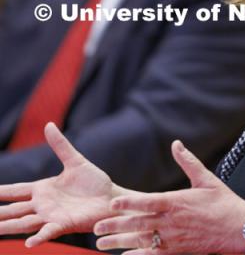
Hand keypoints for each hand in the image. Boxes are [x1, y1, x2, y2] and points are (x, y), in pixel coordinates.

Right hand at [0, 122, 116, 246]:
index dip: (0, 192)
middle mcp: (43, 205)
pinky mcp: (64, 224)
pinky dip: (39, 237)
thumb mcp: (75, 161)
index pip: (15, 191)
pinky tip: (28, 243)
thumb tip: (48, 124)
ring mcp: (52, 216)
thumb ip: (60, 145)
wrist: (111, 198)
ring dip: (8, 227)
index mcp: (43, 189)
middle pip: (13, 210)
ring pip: (24, 223)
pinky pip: (48, 232)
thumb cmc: (94, 182)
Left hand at [94, 140, 244, 253]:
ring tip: (101, 244)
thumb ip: (188, 162)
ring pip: (142, 241)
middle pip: (139, 224)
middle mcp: (172, 221)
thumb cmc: (223, 202)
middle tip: (96, 227)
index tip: (111, 204)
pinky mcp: (178, 250)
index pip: (147, 202)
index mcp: (177, 202)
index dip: (128, 204)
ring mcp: (174, 238)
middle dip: (116, 226)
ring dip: (120, 242)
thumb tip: (176, 144)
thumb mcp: (206, 178)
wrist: (239, 229)